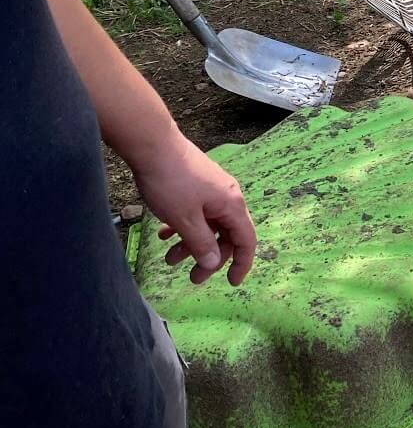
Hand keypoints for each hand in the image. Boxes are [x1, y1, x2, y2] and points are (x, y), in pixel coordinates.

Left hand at [131, 128, 256, 286]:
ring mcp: (211, 189)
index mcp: (231, 205)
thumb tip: (214, 263)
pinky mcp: (196, 184)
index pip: (246, 240)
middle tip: (192, 277)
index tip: (232, 284)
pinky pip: (197, 212)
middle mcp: (227, 197)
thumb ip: (201, 243)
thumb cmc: (171, 182)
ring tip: (170, 258)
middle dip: (209, 258)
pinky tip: (165, 233)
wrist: (152, 144)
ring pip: (208, 224)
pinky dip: (184, 226)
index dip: (241, 264)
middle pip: (226, 234)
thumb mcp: (185, 219)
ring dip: (192, 243)